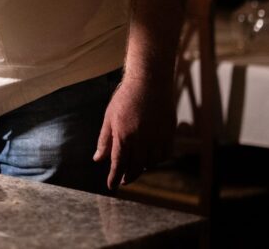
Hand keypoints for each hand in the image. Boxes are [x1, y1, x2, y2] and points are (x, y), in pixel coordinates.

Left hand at [93, 75, 174, 189]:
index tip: (111, 186)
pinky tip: (152, 158)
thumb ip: (105, 140)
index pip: (118, 163)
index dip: (114, 177)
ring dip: (143, 168)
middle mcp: (142, 139)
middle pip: (136, 167)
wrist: (150, 81)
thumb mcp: (109, 117)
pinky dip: (158, 160)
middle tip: (124, 179)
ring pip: (152, 163)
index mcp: (124, 135)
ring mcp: (158, 137)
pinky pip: (165, 154)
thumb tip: (98, 159)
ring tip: (136, 166)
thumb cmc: (126, 97)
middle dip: (129, 176)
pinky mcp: (169, 133)